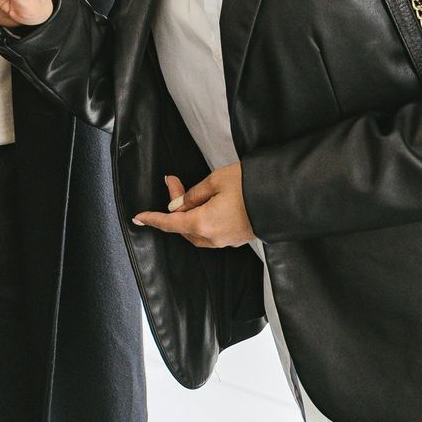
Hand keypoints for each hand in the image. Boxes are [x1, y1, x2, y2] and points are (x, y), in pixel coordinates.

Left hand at [132, 165, 254, 248]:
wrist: (284, 197)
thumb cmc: (250, 185)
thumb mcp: (215, 181)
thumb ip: (192, 195)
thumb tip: (176, 206)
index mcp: (204, 224)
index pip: (170, 223)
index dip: (152, 220)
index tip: (137, 218)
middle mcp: (214, 237)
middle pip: (183, 227)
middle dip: (174, 206)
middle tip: (173, 181)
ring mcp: (227, 240)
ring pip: (197, 232)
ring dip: (188, 214)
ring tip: (188, 190)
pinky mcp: (237, 238)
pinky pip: (211, 232)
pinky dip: (202, 219)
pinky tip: (205, 203)